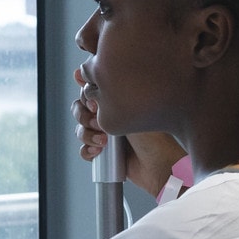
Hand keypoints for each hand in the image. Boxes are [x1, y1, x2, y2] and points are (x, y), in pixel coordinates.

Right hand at [72, 64, 186, 199]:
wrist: (160, 165)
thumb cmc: (155, 136)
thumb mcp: (129, 108)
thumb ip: (104, 92)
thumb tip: (78, 73)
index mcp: (118, 99)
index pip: (90, 92)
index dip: (87, 97)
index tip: (95, 105)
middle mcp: (111, 115)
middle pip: (81, 109)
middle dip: (84, 117)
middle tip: (98, 123)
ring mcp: (107, 135)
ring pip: (80, 130)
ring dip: (86, 135)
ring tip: (103, 141)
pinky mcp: (105, 154)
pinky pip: (85, 150)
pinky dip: (87, 150)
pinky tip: (98, 152)